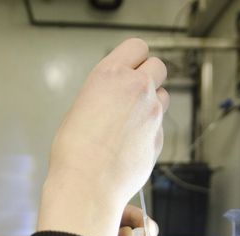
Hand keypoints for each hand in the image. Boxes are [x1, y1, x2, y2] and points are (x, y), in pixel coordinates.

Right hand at [37, 38, 168, 235]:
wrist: (88, 185)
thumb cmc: (74, 152)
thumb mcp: (80, 109)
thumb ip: (104, 95)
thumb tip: (114, 99)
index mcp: (110, 76)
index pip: (137, 46)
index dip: (134, 57)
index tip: (129, 67)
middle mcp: (136, 89)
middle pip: (158, 66)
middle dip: (148, 76)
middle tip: (133, 93)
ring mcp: (152, 114)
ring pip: (164, 96)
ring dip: (152, 103)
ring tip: (131, 121)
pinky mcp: (159, 138)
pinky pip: (159, 126)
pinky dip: (149, 131)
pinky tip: (130, 144)